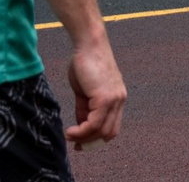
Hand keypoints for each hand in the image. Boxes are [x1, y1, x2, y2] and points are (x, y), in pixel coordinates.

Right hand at [64, 32, 126, 147]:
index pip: (112, 127)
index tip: (80, 143)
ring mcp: (114, 99)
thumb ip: (85, 109)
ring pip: (102, 130)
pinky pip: (94, 123)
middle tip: (74, 143)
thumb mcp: (85, 92)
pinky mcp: (105, 97)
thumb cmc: (85, 64)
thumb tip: (81, 126)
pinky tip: (70, 131)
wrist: (89, 45)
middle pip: (109, 133)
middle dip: (91, 142)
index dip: (97, 138)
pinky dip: (81, 131)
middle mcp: (119, 100)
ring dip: (84, 138)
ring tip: (69, 136)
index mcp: (117, 98)